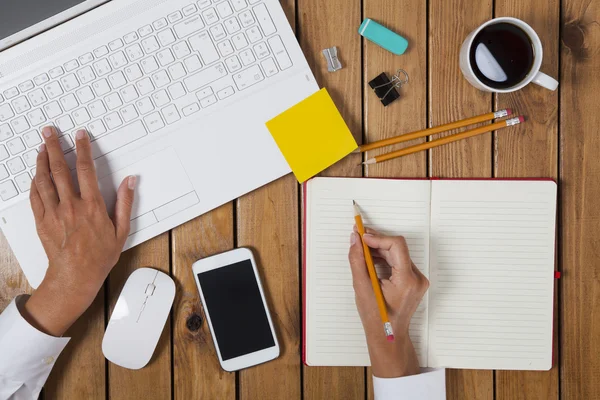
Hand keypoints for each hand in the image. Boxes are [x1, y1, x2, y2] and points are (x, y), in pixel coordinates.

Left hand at [21, 126, 135, 336]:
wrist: (75, 276)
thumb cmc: (99, 256)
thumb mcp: (121, 230)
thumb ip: (125, 202)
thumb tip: (130, 181)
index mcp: (92, 206)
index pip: (86, 169)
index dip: (83, 149)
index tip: (80, 135)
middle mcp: (71, 205)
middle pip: (60, 169)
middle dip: (54, 147)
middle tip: (49, 132)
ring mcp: (54, 213)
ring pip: (44, 180)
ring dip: (41, 161)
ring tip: (40, 148)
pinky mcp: (42, 221)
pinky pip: (36, 196)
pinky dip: (35, 182)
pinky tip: (36, 175)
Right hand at [348, 228, 428, 377]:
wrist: (388, 336)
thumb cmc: (376, 317)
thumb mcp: (361, 287)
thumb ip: (357, 260)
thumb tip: (355, 240)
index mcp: (407, 280)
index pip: (397, 245)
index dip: (378, 237)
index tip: (362, 236)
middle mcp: (417, 278)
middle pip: (397, 248)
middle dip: (376, 242)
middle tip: (358, 238)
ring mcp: (417, 279)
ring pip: (398, 253)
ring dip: (379, 249)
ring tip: (362, 250)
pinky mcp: (414, 280)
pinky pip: (399, 261)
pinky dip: (385, 257)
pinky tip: (371, 259)